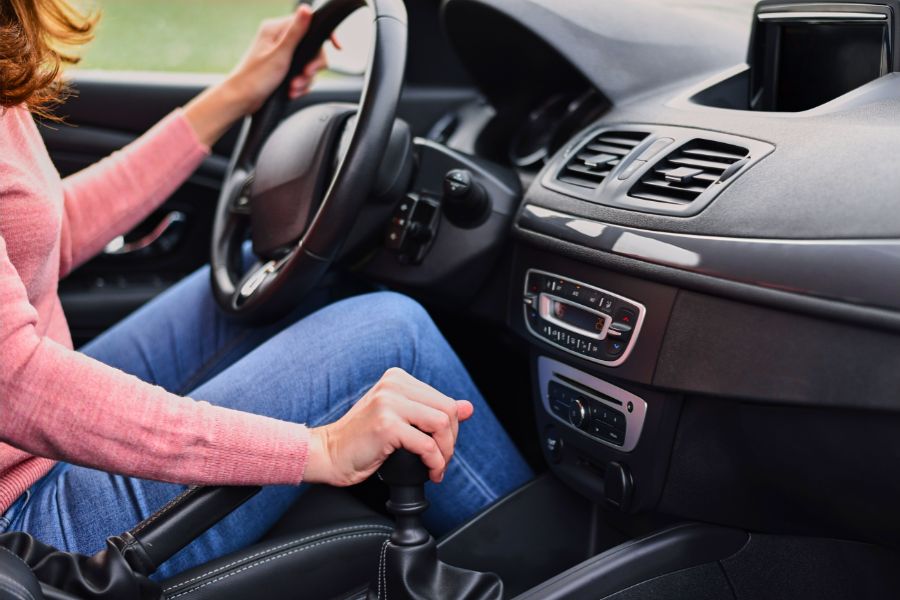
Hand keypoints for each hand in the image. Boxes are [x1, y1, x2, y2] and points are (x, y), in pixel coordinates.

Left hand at [226, 5, 328, 113]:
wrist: (241, 100)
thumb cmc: (255, 78)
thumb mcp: (280, 54)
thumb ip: (296, 32)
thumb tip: (307, 9)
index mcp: (276, 29)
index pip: (309, 25)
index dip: (324, 37)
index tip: (336, 47)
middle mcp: (279, 39)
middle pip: (312, 48)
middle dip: (311, 67)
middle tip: (304, 76)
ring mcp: (281, 54)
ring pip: (308, 64)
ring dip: (304, 79)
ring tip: (293, 88)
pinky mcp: (282, 68)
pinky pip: (301, 74)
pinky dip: (300, 85)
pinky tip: (292, 91)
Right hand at [304, 368, 475, 485]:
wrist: (328, 454)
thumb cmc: (362, 440)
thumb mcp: (400, 418)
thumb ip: (430, 411)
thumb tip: (468, 407)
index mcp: (397, 379)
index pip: (444, 400)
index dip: (452, 428)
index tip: (443, 447)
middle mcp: (393, 385)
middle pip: (447, 410)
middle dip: (451, 440)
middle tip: (442, 460)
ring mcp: (388, 403)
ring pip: (442, 424)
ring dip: (445, 452)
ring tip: (437, 466)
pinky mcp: (386, 425)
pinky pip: (427, 444)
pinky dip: (435, 462)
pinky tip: (430, 471)